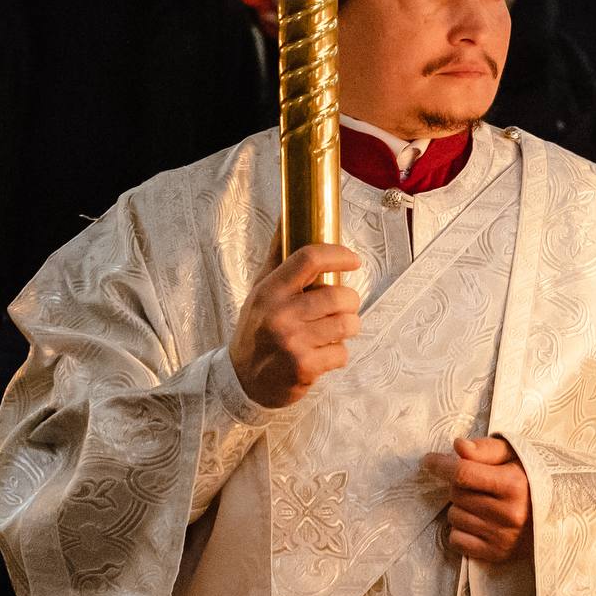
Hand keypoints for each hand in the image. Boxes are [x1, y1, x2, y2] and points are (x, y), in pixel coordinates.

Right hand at [231, 243, 364, 409]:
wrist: (242, 380)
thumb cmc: (257, 329)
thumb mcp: (261, 290)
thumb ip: (279, 255)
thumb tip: (288, 215)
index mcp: (271, 290)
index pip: (309, 258)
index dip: (338, 254)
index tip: (353, 259)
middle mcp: (280, 314)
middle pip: (339, 295)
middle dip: (350, 301)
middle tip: (343, 307)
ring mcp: (293, 342)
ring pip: (347, 324)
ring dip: (347, 328)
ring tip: (333, 332)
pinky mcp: (304, 367)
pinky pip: (342, 353)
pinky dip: (338, 355)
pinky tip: (321, 355)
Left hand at [424, 436, 529, 562]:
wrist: (562, 514)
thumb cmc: (534, 478)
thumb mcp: (516, 456)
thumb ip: (486, 449)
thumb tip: (457, 446)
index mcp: (514, 484)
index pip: (463, 473)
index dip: (440, 465)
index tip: (429, 461)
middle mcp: (508, 513)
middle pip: (456, 494)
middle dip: (458, 485)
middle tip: (476, 483)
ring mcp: (502, 537)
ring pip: (454, 517)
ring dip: (460, 508)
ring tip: (482, 503)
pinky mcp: (497, 554)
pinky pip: (457, 540)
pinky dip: (461, 530)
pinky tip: (479, 522)